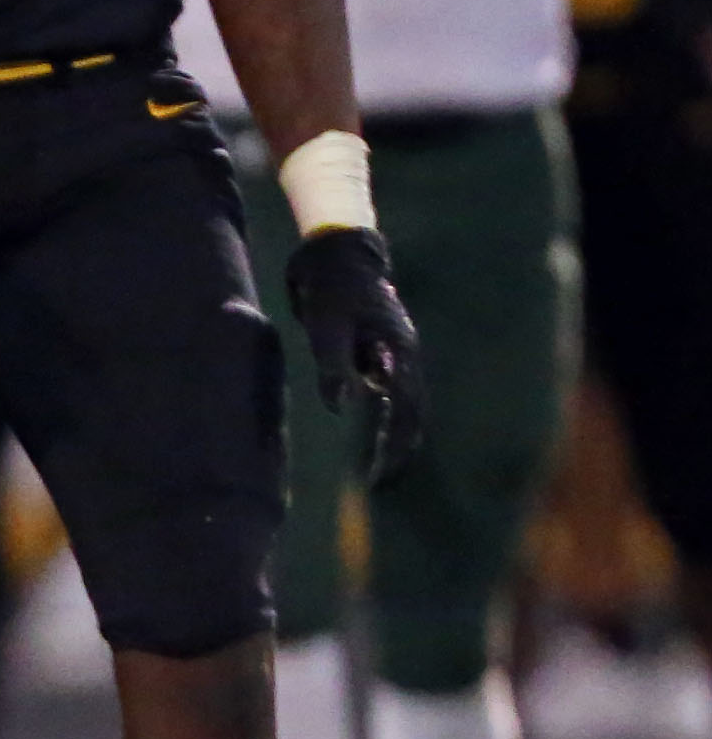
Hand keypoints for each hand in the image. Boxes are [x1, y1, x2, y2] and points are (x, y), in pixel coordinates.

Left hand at [285, 227, 425, 484]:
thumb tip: (342, 410)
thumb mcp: (326, 329)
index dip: (395, 446)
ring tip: (380, 466)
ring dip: (396, 435)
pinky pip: (391, 391)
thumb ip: (334, 367)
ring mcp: (395, 353)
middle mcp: (403, 357)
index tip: (378, 475)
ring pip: (405, 404)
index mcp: (398, 353)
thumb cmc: (331, 291)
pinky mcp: (382, 350)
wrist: (339, 255)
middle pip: (412, 413)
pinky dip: (386, 416)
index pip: (405, 411)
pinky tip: (373, 433)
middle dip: (400, 449)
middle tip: (381, 482)